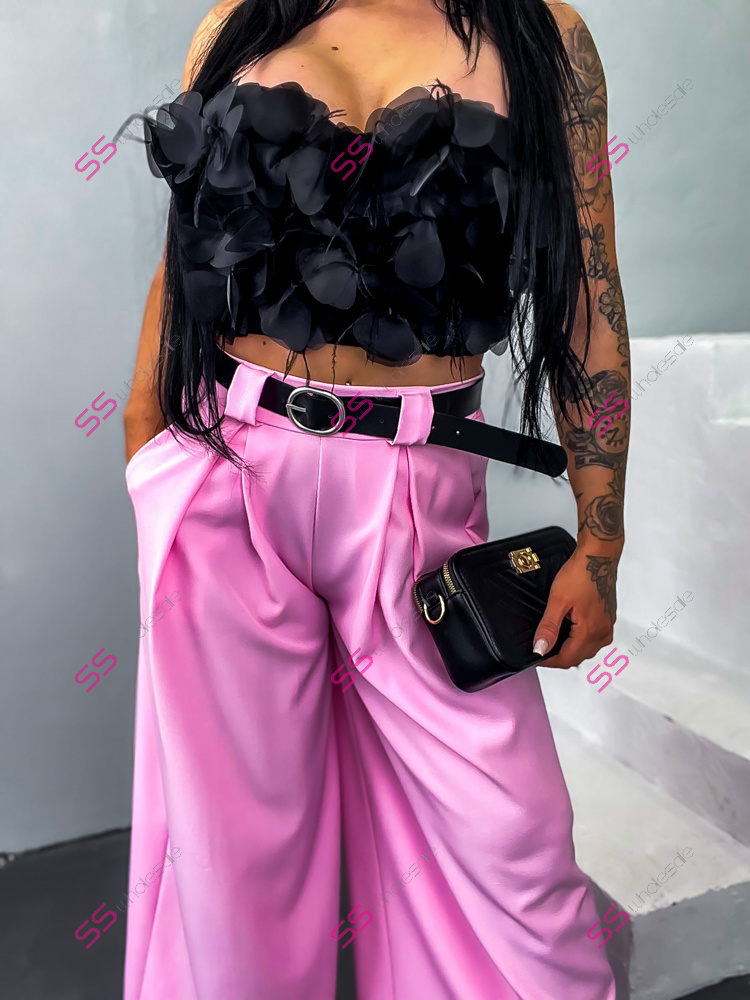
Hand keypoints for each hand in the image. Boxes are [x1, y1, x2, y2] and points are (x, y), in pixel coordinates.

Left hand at [532, 548, 615, 668]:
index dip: (549, 661)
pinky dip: (580, 640)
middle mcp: (602, 632)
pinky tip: (569, 630)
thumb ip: (549, 627)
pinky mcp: (608, 618)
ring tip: (553, 640)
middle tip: (542, 648)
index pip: (567, 659)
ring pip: (587, 649)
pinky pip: (594, 639)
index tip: (536, 657)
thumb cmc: (581, 574)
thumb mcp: (558, 601)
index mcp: (590, 632)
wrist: (598, 556)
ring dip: (570, 649)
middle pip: (578, 657)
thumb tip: (540, 648)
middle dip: (559, 657)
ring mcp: (607, 626)